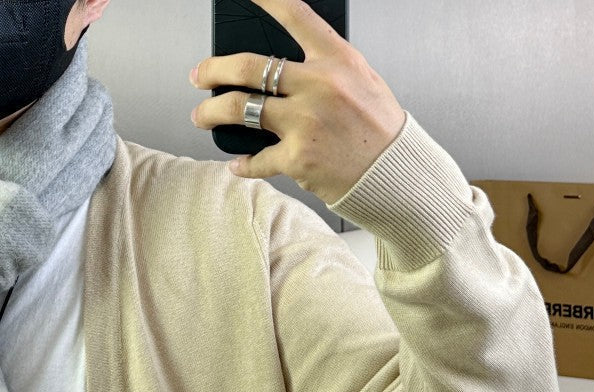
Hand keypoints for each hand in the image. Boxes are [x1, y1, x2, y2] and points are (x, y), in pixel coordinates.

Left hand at [188, 0, 406, 204]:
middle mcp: (319, 85)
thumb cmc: (378, 129)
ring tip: (202, 116)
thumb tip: (279, 68)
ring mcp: (305, 121)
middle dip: (213, 69)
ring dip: (211, 113)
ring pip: (239, 108)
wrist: (394, 173)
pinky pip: (256, 159)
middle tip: (200, 74)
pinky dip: (243, 163)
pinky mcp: (297, 157)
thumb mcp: (360, 81)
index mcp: (337, 59)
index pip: (295, 16)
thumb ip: (323, 68)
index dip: (265, 1)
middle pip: (248, 66)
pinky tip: (237, 163)